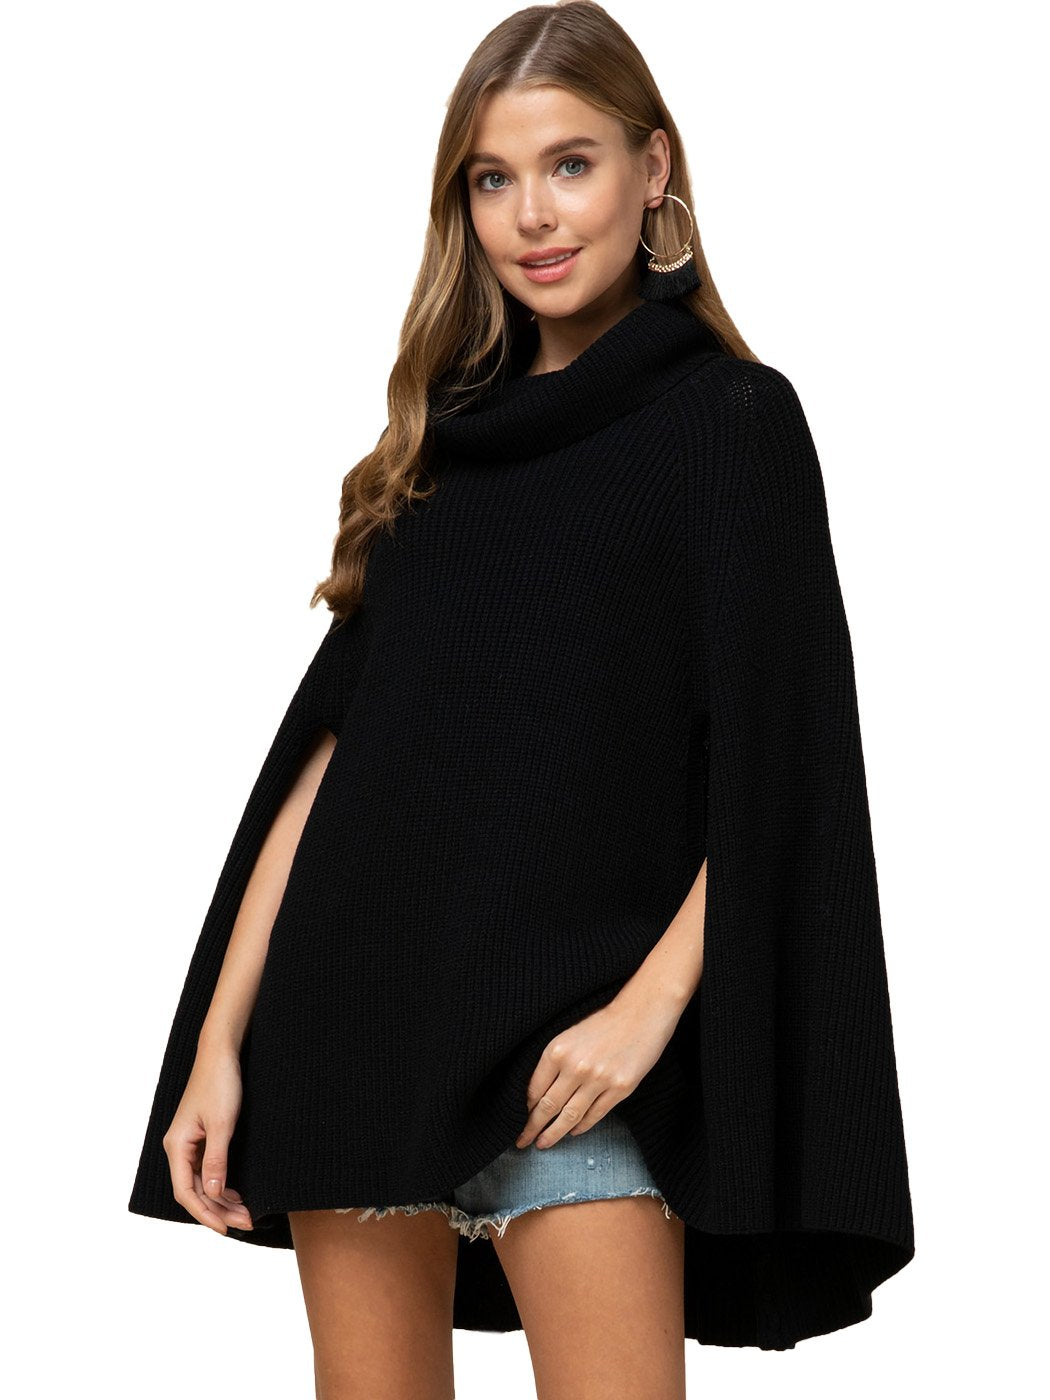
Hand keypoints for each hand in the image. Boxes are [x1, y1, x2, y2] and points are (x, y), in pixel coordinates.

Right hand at [162, 1043, 253, 1233]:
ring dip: (222, 1199)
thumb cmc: (220, 1083)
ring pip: (202, 1182)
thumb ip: (216, 1160)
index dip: (205, 1214)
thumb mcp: (222, 1124)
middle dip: (219, 1209)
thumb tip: (213, 1193)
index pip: (186, 1192)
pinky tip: (238, 1193)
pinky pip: (208, 1170)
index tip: (225, 1229)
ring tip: (246, 1212)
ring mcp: (190, 1143)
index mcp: (177, 1145)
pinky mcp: (202, 1137)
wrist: (221, 1053)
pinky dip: (222, 1184)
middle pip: (195, 1190)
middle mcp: (179, 1147)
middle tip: (246, 1222)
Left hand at [515, 988, 683, 1149]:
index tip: (519, 1121)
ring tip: (543, 1143)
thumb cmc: (604, 1021)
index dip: (525, 1110)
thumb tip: (537, 1093)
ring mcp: (599, 1080)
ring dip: (554, 1134)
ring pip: (570, 1116)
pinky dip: (582, 1126)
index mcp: (558, 1050)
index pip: (535, 1089)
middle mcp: (575, 1067)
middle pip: (548, 1107)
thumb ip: (555, 1061)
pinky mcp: (620, 1088)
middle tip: (523, 1141)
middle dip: (532, 1128)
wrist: (642, 1012)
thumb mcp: (570, 1034)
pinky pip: (595, 1115)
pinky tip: (573, 1131)